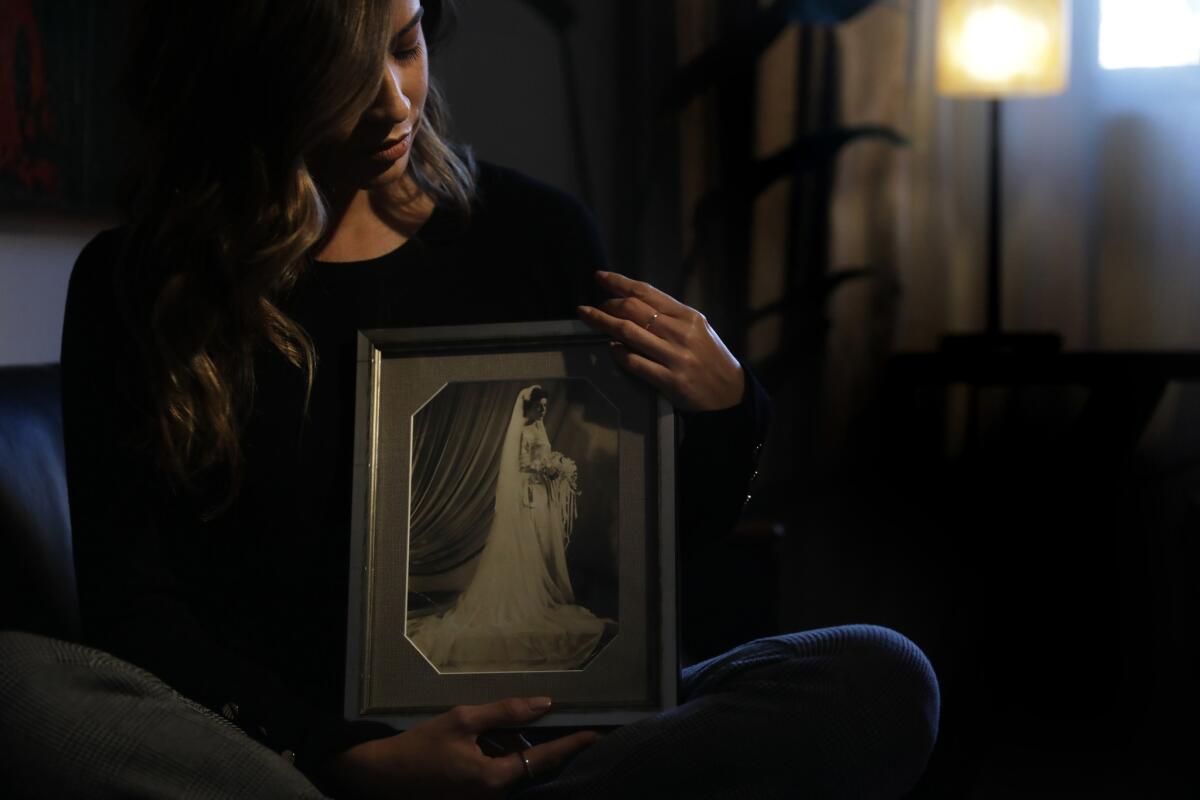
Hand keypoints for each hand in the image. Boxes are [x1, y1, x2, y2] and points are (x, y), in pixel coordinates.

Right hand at [324, 697, 598, 799]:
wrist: (383, 776)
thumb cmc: (421, 747)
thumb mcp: (462, 720)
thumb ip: (505, 712)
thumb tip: (545, 704)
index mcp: (494, 779)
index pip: (544, 759)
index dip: (572, 745)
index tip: (596, 735)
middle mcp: (494, 797)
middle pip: (534, 769)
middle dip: (553, 749)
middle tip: (573, 727)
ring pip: (518, 774)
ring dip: (527, 753)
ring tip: (533, 730)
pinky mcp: (474, 799)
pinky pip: (501, 779)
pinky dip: (509, 760)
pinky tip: (504, 742)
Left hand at [578, 271, 744, 411]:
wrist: (729, 394)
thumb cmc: (710, 358)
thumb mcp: (697, 330)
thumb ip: (670, 317)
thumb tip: (633, 305)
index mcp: (688, 316)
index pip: (647, 292)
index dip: (620, 283)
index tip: (600, 277)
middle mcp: (680, 332)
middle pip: (633, 310)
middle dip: (607, 305)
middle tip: (591, 307)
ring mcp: (675, 357)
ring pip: (629, 333)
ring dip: (603, 324)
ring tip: (588, 318)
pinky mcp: (669, 380)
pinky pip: (635, 363)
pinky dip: (618, 353)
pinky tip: (610, 348)